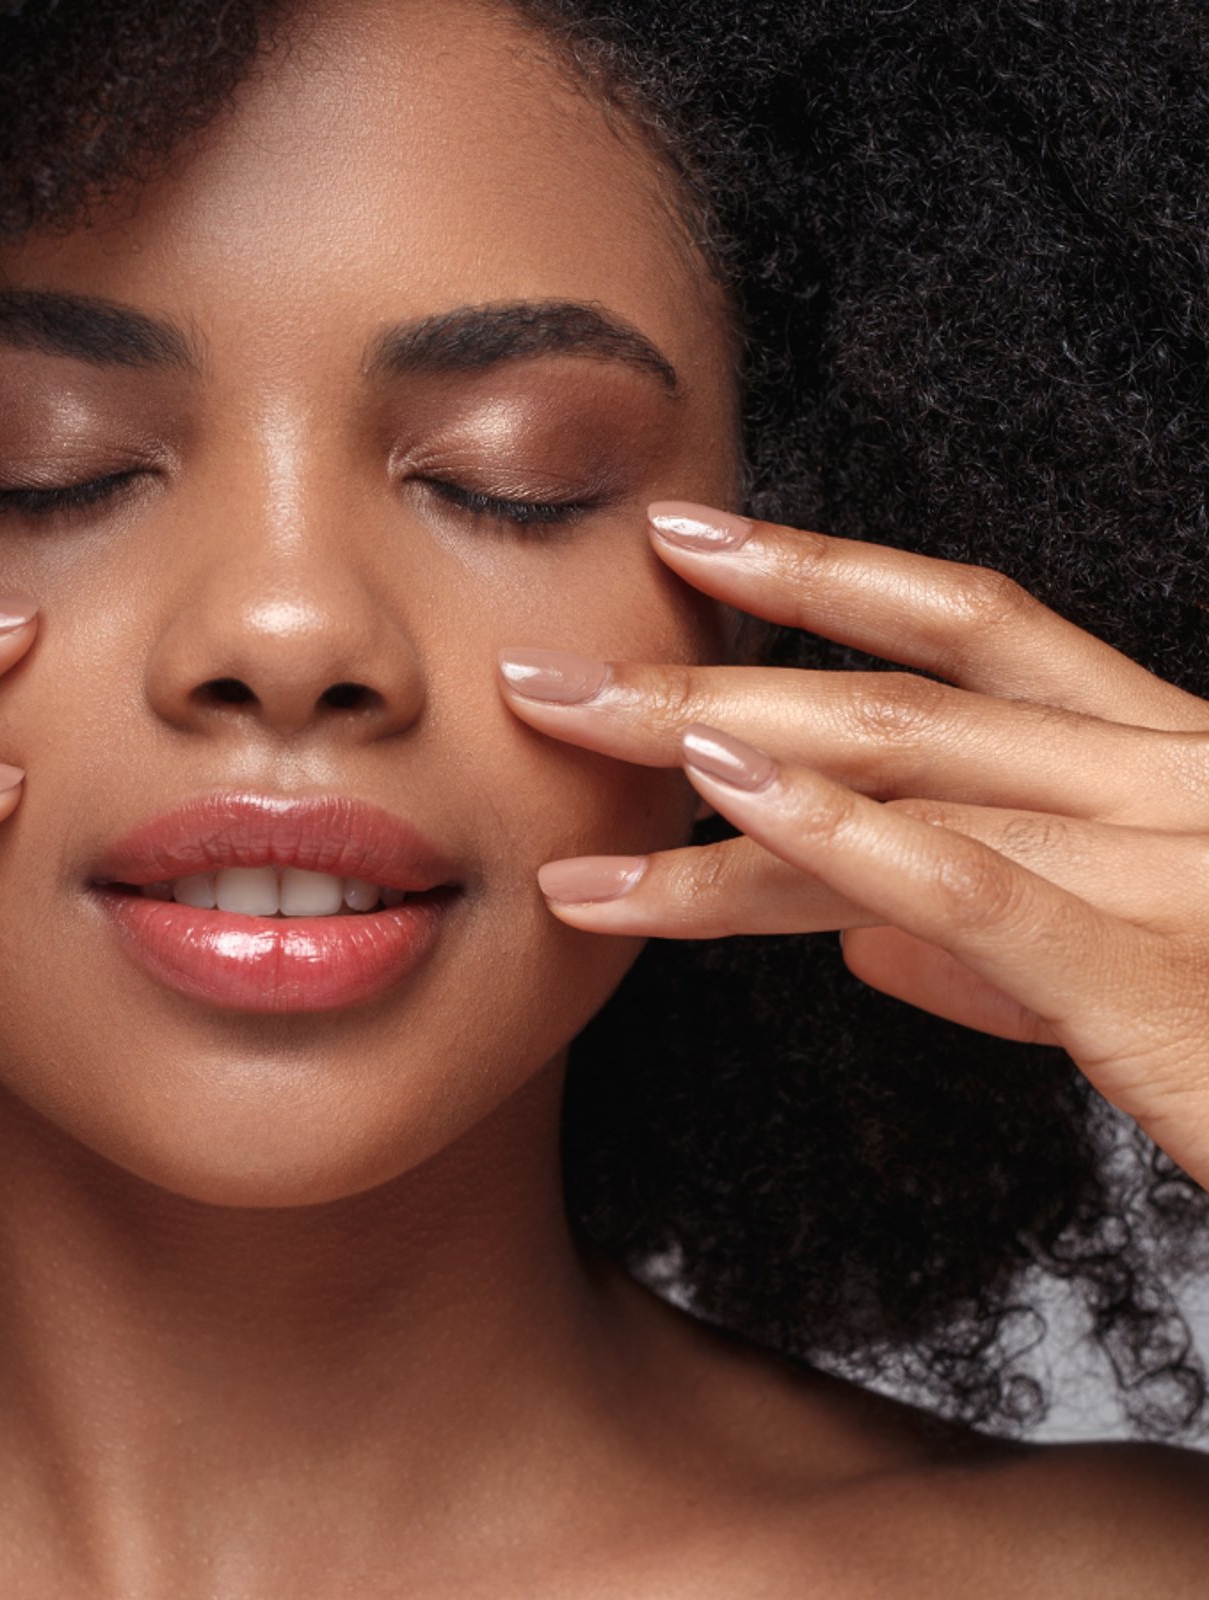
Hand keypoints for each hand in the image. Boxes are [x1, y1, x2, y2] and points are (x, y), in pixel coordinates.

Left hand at [496, 499, 1208, 1190]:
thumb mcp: (1140, 979)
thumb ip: (1003, 953)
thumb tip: (862, 944)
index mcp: (1166, 766)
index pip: (971, 632)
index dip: (818, 572)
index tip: (686, 534)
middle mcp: (1172, 776)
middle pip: (897, 689)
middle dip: (705, 667)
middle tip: (539, 665)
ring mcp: (1173, 858)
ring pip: (904, 771)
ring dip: (710, 750)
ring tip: (560, 737)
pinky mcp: (1156, 968)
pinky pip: (970, 885)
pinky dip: (834, 831)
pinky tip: (719, 799)